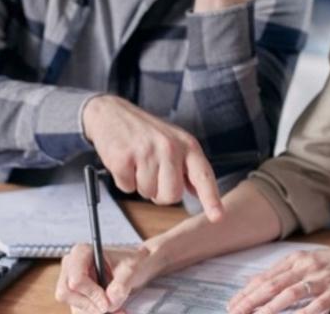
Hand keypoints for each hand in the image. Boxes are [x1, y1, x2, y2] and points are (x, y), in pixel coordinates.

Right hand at [55, 244, 162, 313]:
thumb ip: (121, 284)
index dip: (91, 294)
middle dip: (90, 305)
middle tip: (112, 308)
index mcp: (81, 252)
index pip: (76, 280)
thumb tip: (109, 302)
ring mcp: (69, 281)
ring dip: (95, 311)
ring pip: (73, 305)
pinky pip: (79, 310)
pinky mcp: (75, 295)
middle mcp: (70, 266)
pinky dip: (95, 312)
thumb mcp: (132, 268)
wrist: (135, 267)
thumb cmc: (131, 261)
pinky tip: (113, 311)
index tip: (108, 303)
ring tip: (118, 309)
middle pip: (66, 294)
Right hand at [82, 95, 223, 221]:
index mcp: (188, 145)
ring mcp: (147, 151)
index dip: (211, 199)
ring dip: (140, 184)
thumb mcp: (175, 142)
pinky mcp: (123, 157)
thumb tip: (199, 193)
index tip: (217, 217)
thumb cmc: (147, 132)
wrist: (112, 112)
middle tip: (153, 174)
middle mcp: (170, 147)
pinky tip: (125, 161)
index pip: (203, 175)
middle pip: (172, 195)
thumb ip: (188, 168)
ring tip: (138, 162)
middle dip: (160, 193)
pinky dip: (124, 180)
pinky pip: (127, 188)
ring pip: (148, 193)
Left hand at [227, 246, 329, 313]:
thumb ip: (282, 272)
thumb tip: (254, 282)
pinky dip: (305, 311)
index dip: (247, 291)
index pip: (265, 277)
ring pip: (291, 292)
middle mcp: (305, 267)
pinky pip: (317, 302)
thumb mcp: (305, 261)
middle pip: (273, 284)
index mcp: (295, 260)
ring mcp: (319, 278)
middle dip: (251, 300)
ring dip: (272, 306)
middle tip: (235, 311)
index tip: (232, 303)